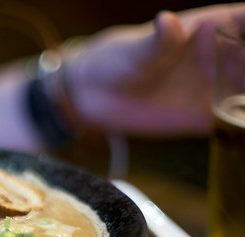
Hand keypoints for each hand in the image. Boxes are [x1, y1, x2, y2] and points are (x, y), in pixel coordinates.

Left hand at [66, 3, 244, 135]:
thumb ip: (157, 42)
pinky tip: (243, 128)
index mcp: (211, 28)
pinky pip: (238, 122)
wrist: (92, 96)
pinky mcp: (205, 119)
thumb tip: (167, 22)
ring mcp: (217, 88)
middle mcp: (222, 57)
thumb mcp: (134, 50)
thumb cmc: (114, 60)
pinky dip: (244, 126)